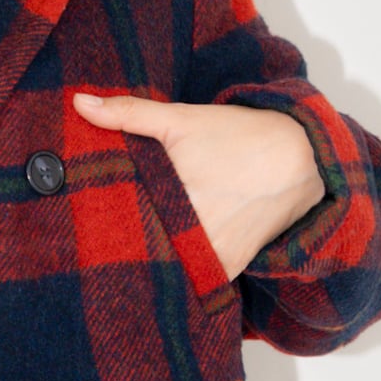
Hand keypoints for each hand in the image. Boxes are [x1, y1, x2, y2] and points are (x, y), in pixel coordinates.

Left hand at [73, 91, 323, 280]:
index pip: (118, 222)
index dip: (99, 224)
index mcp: (173, 196)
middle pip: (142, 246)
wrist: (301, 158)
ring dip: (150, 259)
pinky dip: (180, 271)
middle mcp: (192, 232)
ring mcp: (211, 254)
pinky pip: (193, 278)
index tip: (82, 224)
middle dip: (121, 243)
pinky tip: (166, 258)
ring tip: (128, 251)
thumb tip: (78, 103)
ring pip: (166, 266)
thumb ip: (128, 113)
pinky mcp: (227, 268)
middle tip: (96, 240)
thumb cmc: (238, 136)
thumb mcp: (181, 119)